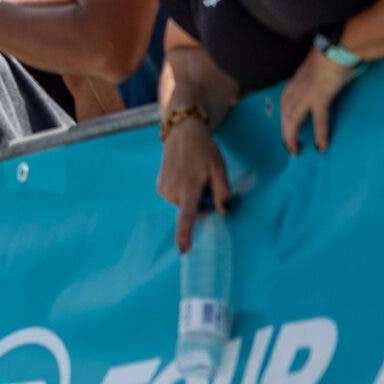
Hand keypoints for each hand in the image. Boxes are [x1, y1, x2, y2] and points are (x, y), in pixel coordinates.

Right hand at [157, 113, 231, 252]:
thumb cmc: (204, 151)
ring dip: (191, 196)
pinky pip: (176, 198)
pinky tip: (184, 175)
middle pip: (192, 210)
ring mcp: (164, 190)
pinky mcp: (160, 188)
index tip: (183, 250)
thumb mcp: (219, 168)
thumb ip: (223, 192)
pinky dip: (182, 192)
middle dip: (201, 202)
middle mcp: (173, 191)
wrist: (182, 134)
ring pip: (184, 204)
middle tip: (205, 182)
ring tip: (193, 175)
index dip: (185, 234)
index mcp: (190, 187)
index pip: (187, 216)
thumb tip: (223, 211)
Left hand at [279, 45, 356, 156]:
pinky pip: (318, 119)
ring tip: (296, 150)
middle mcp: (296, 88)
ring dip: (292, 137)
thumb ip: (316, 78)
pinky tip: (321, 145)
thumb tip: (325, 84)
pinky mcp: (320, 97)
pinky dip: (319, 134)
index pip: (285, 103)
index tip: (287, 129)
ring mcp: (306, 93)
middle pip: (285, 114)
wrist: (339, 46)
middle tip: (290, 147)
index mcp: (296, 81)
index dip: (284, 118)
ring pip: (293, 119)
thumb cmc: (333, 54)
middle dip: (285, 132)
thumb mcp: (317, 67)